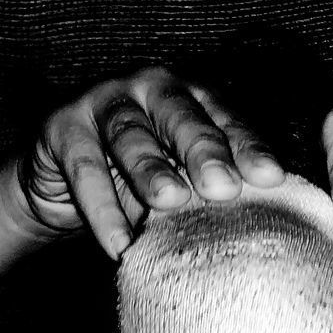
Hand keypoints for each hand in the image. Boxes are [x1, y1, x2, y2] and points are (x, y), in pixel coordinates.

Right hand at [17, 66, 283, 257]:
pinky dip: (102, 209)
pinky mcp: (62, 126)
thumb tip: (262, 222)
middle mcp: (149, 89)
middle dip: (204, 150)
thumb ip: (209, 189)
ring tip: (170, 202)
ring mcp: (102, 101)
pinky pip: (85, 169)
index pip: (225, 119)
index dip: (248, 147)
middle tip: (223, 187)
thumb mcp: (178, 181)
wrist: (60, 184)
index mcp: (190, 98)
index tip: (272, 179)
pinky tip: (119, 243)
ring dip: (151, 170)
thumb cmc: (135, 182)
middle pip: (180, 116)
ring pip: (130, 135)